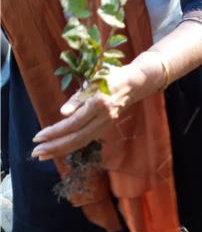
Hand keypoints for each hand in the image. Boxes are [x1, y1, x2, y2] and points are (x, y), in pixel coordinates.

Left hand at [31, 63, 149, 160]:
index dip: (54, 132)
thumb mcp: (93, 82)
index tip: (37, 137)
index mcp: (98, 104)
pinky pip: (88, 138)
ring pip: (82, 141)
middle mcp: (103, 117)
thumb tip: (62, 113)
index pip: (72, 123)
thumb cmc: (111, 77)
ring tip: (44, 154)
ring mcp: (106, 123)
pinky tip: (60, 148)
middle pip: (77, 137)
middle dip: (55, 147)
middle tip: (36, 153)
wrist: (135, 83)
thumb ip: (77, 98)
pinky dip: (72, 145)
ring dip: (62, 149)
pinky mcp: (106, 125)